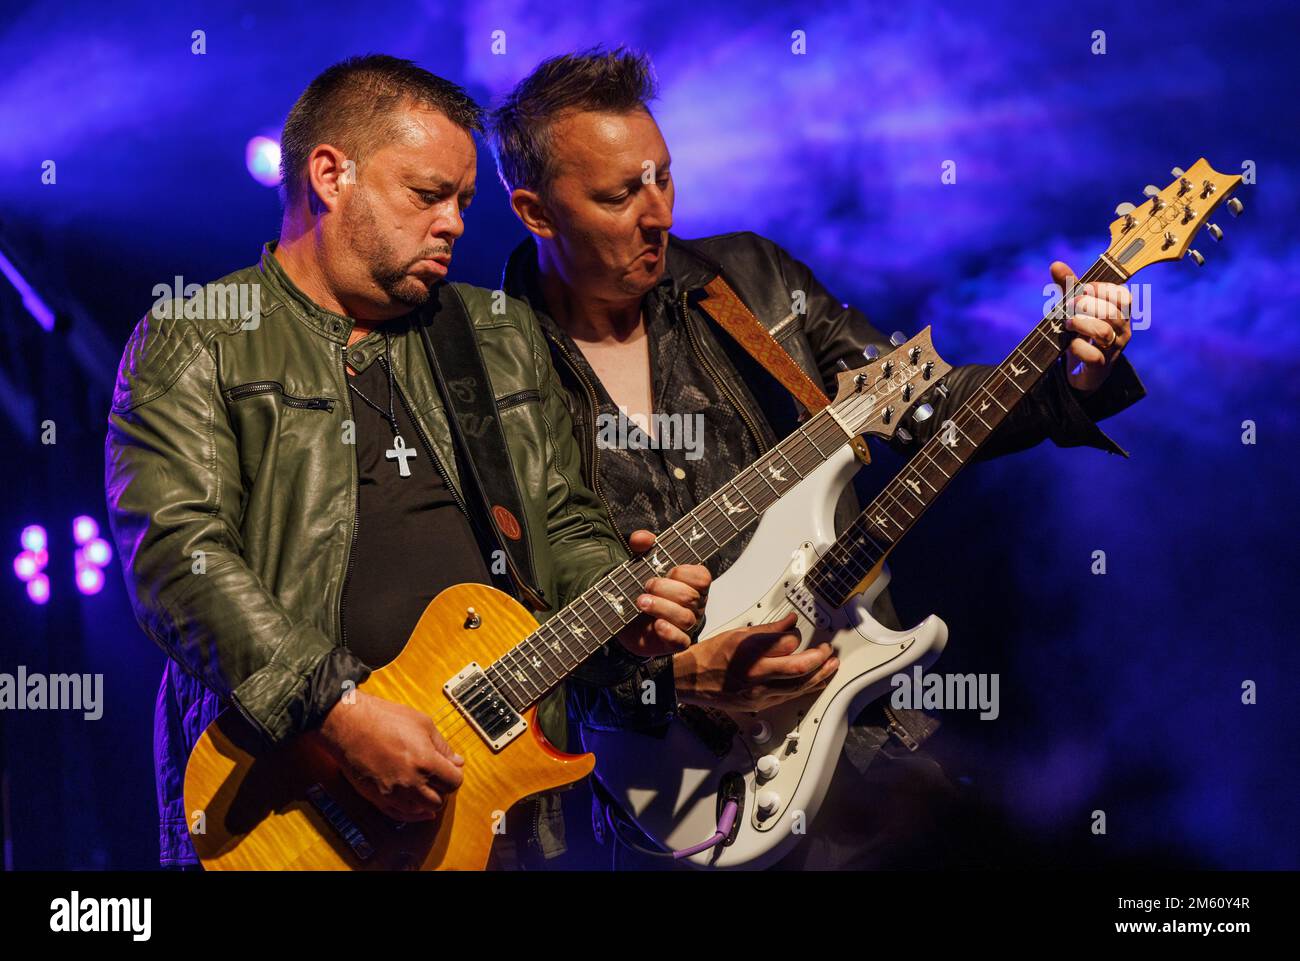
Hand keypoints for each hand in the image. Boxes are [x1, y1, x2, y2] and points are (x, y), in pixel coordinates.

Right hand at [317, 689, 463, 821]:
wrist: (349, 725)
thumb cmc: (383, 719)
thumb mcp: (422, 723)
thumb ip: (442, 746)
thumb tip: (457, 761)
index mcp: (425, 763)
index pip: (454, 782)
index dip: (454, 774)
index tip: (450, 768)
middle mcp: (411, 783)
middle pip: (439, 800)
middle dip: (442, 789)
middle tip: (438, 777)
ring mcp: (393, 793)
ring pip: (421, 811)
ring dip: (427, 800)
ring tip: (425, 786)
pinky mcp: (377, 798)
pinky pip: (400, 815)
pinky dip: (412, 813)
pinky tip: (417, 808)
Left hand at [613, 529, 710, 657]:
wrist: (626, 619)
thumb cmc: (643, 589)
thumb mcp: (641, 563)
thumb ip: (643, 547)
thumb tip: (643, 538)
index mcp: (692, 584)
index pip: (702, 577)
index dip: (684, 573)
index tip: (667, 571)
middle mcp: (694, 605)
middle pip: (691, 597)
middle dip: (665, 589)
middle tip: (646, 586)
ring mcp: (686, 625)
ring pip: (685, 618)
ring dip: (661, 608)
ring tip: (641, 602)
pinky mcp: (675, 642)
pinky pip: (681, 641)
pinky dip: (670, 632)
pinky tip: (657, 625)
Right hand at [672, 612, 838, 711]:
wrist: (689, 680)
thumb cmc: (708, 657)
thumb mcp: (737, 635)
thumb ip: (767, 630)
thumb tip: (789, 622)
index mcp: (751, 655)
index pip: (788, 644)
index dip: (797, 636)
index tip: (797, 631)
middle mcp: (756, 676)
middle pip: (799, 670)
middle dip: (820, 660)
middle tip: (828, 652)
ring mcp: (758, 694)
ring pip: (798, 687)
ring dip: (819, 676)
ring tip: (831, 667)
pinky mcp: (758, 705)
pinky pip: (788, 698)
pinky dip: (805, 689)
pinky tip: (814, 683)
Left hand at [1052, 260, 1131, 393]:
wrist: (1084, 370)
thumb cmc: (1083, 332)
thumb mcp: (1076, 307)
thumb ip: (1068, 287)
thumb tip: (1055, 264)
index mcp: (1120, 311)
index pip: (1121, 294)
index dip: (1100, 289)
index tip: (1081, 288)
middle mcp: (1122, 329)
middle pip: (1112, 312)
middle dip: (1086, 305)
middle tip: (1068, 306)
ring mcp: (1114, 349)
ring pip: (1103, 332)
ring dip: (1081, 324)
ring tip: (1067, 323)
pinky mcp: (1101, 367)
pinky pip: (1094, 356)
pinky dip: (1078, 348)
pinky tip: (1069, 344)